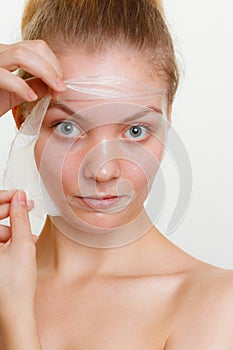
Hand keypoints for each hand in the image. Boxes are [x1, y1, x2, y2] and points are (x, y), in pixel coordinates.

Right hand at [0, 40, 65, 115]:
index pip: (39, 48)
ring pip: (22, 55)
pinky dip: (22, 87)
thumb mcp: (16, 93)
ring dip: (45, 73)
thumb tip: (55, 86)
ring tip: (54, 92)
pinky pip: (5, 76)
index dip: (55, 65)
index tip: (61, 86)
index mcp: (10, 54)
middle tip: (61, 89)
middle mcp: (1, 53)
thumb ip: (34, 86)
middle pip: (35, 48)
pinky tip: (31, 97)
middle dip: (54, 68)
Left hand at [0, 190, 37, 312]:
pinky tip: (23, 241)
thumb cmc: (15, 285)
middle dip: (10, 210)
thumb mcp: (23, 244)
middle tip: (27, 206)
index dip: (5, 197)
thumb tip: (20, 198)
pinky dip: (9, 237)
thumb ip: (20, 217)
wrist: (14, 312)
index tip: (20, 195)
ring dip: (11, 226)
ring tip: (28, 232)